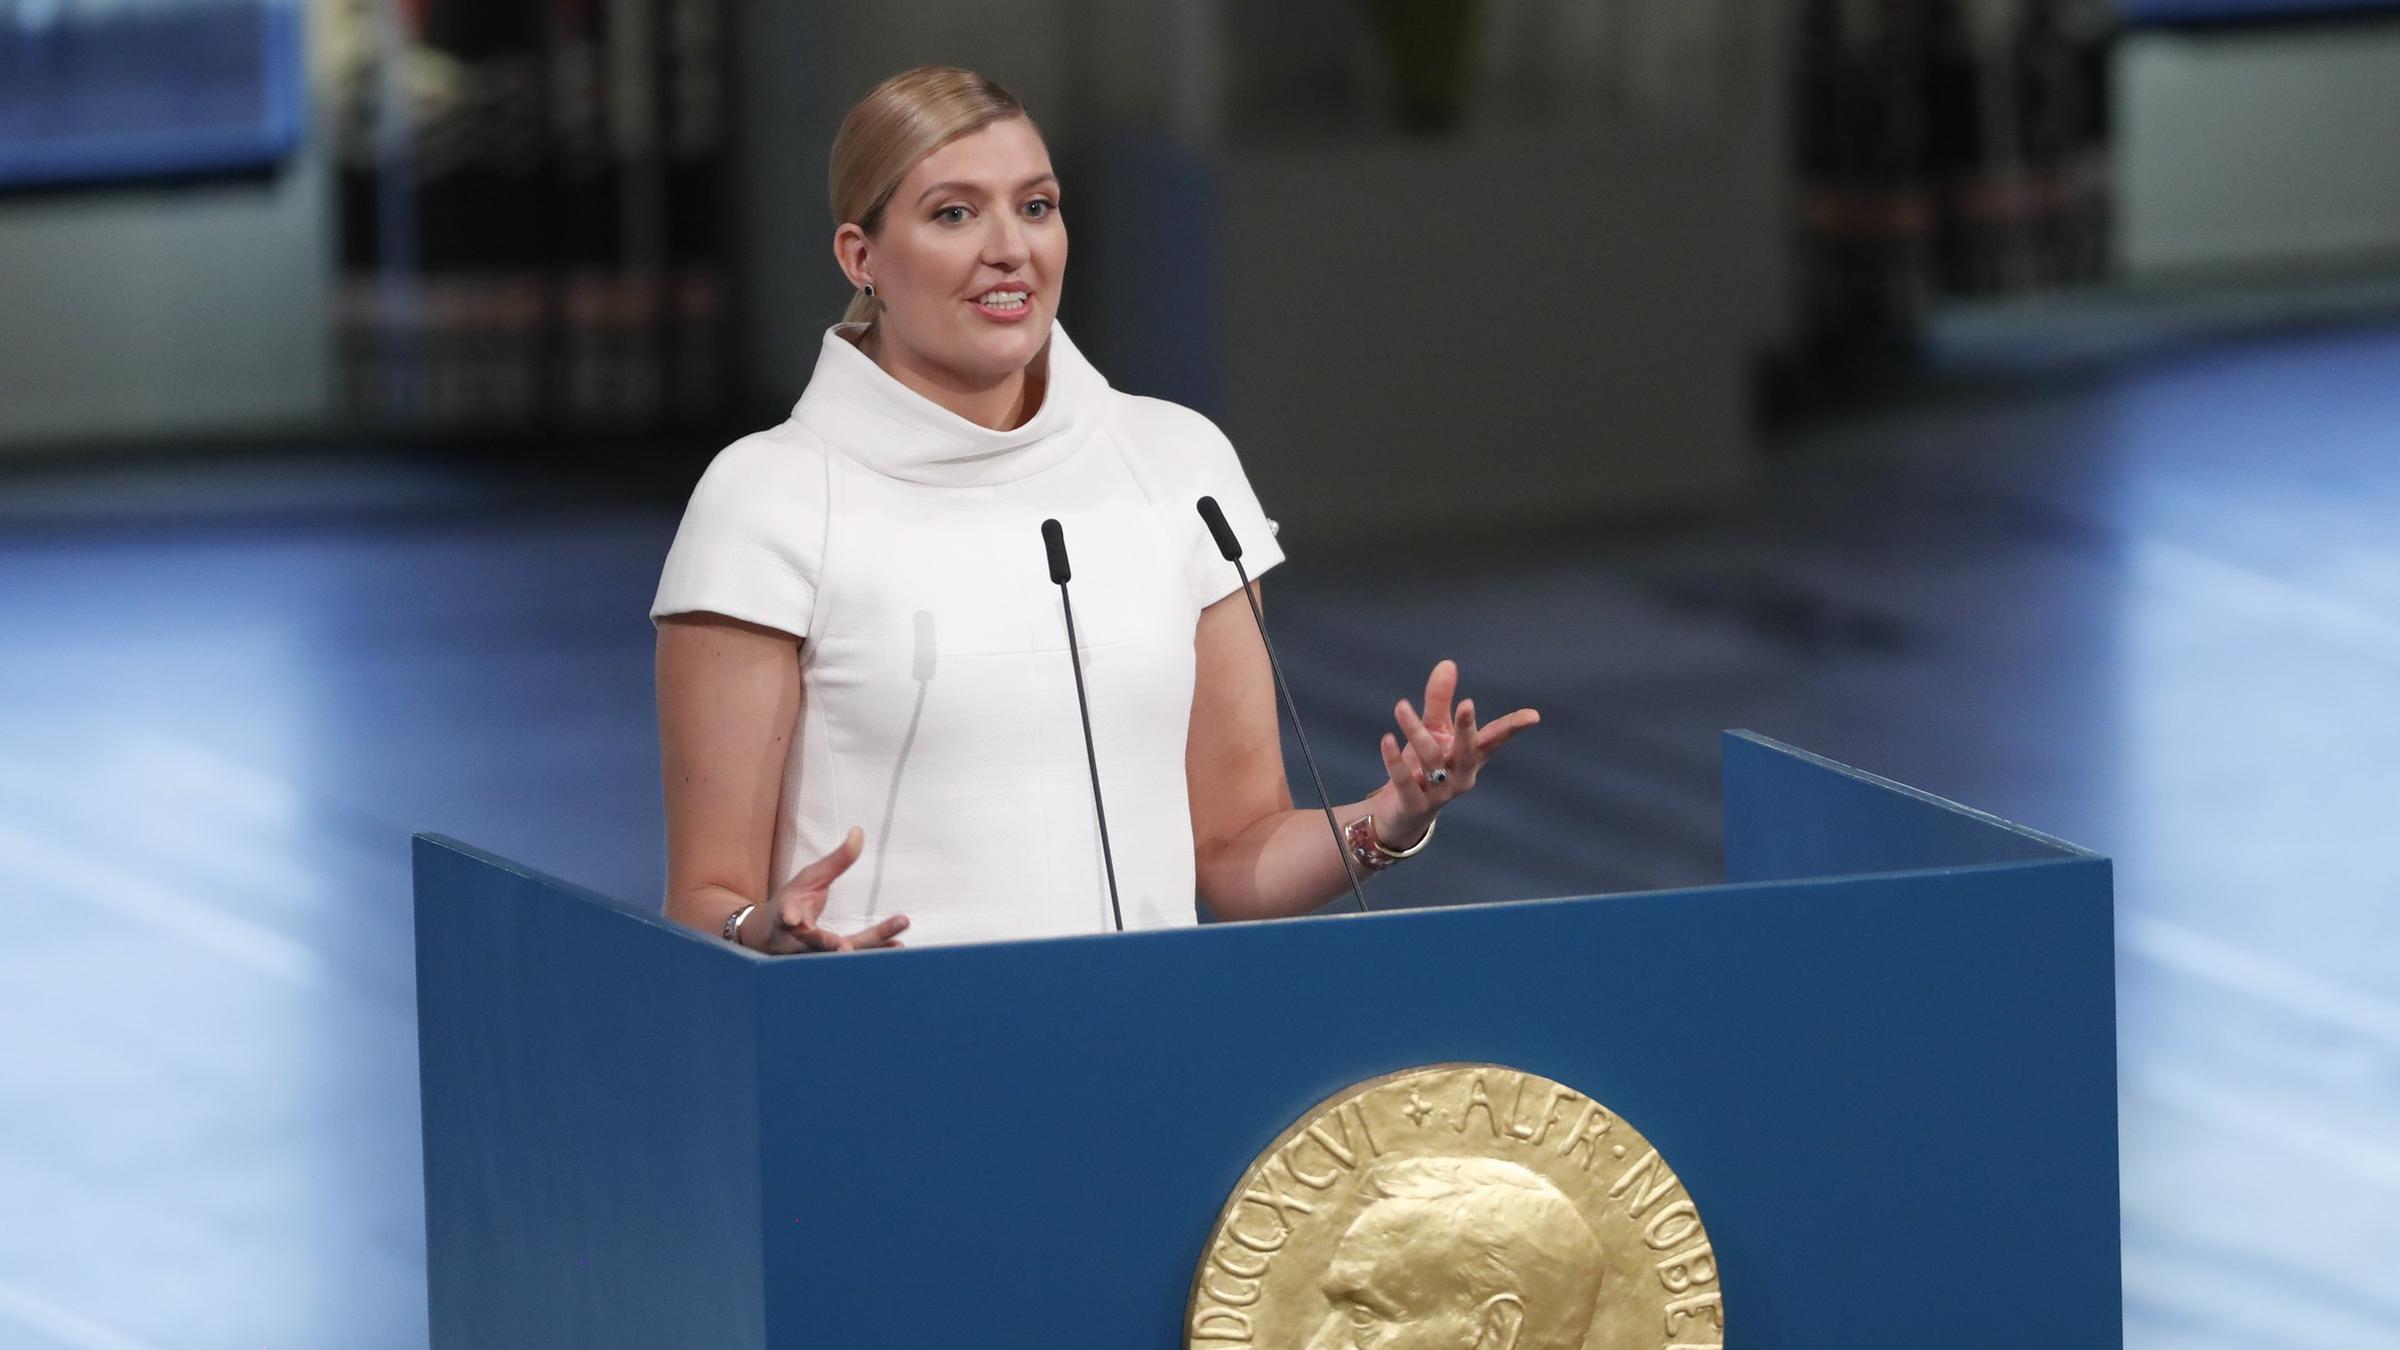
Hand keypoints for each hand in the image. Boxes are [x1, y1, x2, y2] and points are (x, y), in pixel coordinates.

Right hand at [737, 827, 909, 953]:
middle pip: (817, 943)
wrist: (769, 938)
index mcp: (789, 917)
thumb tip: (859, 830)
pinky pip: (853, 961)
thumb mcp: (811, 878)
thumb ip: (837, 860)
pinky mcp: (828, 965)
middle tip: (844, 949)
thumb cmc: (793, 902)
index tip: (792, 919)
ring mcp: (813, 958)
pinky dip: (875, 954)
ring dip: (866, 951)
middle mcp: (798, 942)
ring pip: (838, 958)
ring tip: (895, 945)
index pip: (788, 916)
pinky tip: (898, 945)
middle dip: (831, 944)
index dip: (790, 917)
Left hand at [1375, 659, 1538, 847]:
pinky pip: (1405, 781)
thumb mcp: (1434, 731)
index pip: (1495, 739)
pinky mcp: (1415, 804)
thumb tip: (1448, 663)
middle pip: (1468, 752)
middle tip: (1467, 704)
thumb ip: (1440, 700)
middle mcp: (1461, 775)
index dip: (1513, 727)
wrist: (1402, 812)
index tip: (1533, 716)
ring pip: (1431, 759)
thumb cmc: (1425, 766)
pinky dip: (1395, 760)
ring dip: (1415, 731)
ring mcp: (1440, 793)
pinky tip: (1387, 739)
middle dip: (1468, 729)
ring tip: (1401, 706)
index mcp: (1471, 756)